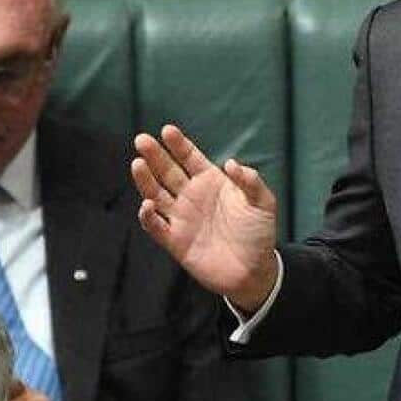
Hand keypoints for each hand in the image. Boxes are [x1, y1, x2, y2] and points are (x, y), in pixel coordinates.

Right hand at [132, 124, 278, 311]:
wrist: (254, 270)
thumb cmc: (258, 233)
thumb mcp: (263, 202)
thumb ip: (250, 181)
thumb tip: (230, 163)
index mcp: (211, 182)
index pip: (190, 158)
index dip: (179, 145)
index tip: (167, 130)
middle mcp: (192, 197)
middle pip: (168, 172)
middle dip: (155, 156)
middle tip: (142, 140)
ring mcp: (182, 218)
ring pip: (156, 195)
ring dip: (145, 180)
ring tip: (138, 163)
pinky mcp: (175, 241)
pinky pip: (156, 227)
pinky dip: (148, 216)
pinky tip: (147, 204)